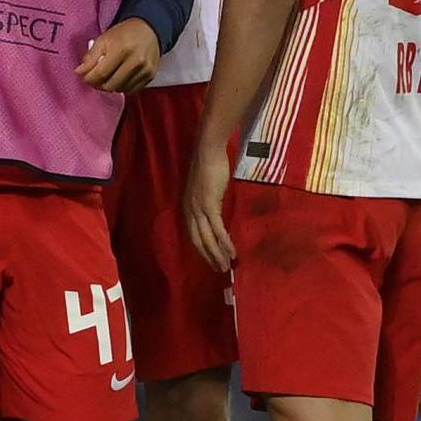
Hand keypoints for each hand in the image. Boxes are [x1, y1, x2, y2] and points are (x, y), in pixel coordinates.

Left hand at [76, 18, 159, 92]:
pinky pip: (132, 90)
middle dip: (97, 84)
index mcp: (122, 49)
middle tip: (93, 79)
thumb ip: (90, 56)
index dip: (89, 78)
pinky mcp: (151, 76)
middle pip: (111, 85)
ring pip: (121, 89)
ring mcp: (145, 70)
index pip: (101, 73)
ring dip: (109, 87)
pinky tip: (117, 79)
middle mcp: (136, 61)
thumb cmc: (123, 33)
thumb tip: (79, 72)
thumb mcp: (103, 39)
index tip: (83, 76)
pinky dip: (121, 87)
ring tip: (105, 78)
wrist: (148, 30)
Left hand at [184, 141, 235, 271]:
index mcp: (187, 207)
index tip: (211, 260)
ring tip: (227, 267)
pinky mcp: (208, 205)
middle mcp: (189, 210)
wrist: (207, 151)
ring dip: (217, 254)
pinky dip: (224, 242)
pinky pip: (217, 229)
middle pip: (197, 240)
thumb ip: (209, 202)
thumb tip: (218, 213)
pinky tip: (232, 252)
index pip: (193, 234)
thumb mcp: (207, 189)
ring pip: (207, 238)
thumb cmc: (209, 166)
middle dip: (208, 257)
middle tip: (220, 269)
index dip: (202, 249)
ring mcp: (198, 208)